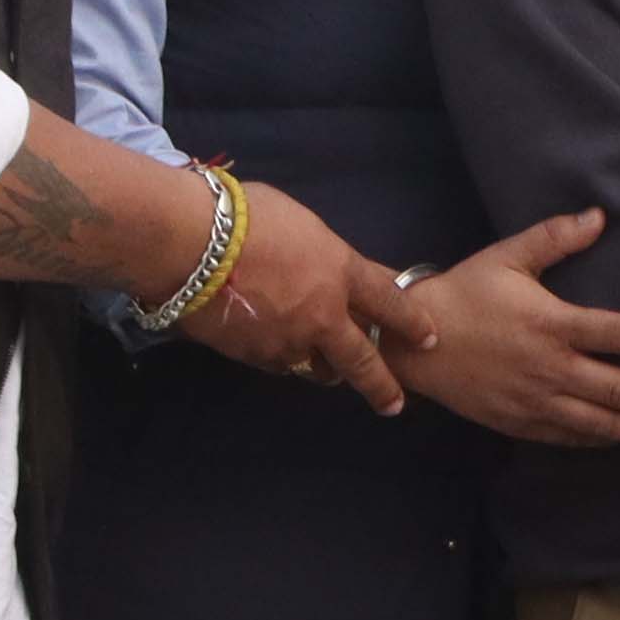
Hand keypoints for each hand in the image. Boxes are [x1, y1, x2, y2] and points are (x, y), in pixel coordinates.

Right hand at [183, 176, 413, 414]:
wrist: (189, 242)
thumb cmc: (242, 215)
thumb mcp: (299, 223)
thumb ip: (318, 252)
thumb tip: (318, 263)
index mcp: (339, 270)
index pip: (389, 301)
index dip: (412, 322)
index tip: (430, 338)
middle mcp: (322, 313)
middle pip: (362, 360)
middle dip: (381, 385)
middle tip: (395, 404)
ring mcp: (288, 339)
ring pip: (314, 365)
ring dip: (320, 365)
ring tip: (321, 365)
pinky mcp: (254, 354)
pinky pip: (274, 360)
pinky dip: (276, 353)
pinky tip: (264, 337)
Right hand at [398, 207, 619, 446]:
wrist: (411, 343)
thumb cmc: (463, 293)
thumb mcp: (507, 257)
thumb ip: (555, 237)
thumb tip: (599, 215)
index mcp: (552, 325)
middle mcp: (550, 368)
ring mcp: (535, 401)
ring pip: (600, 423)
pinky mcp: (521, 422)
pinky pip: (570, 437)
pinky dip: (602, 440)